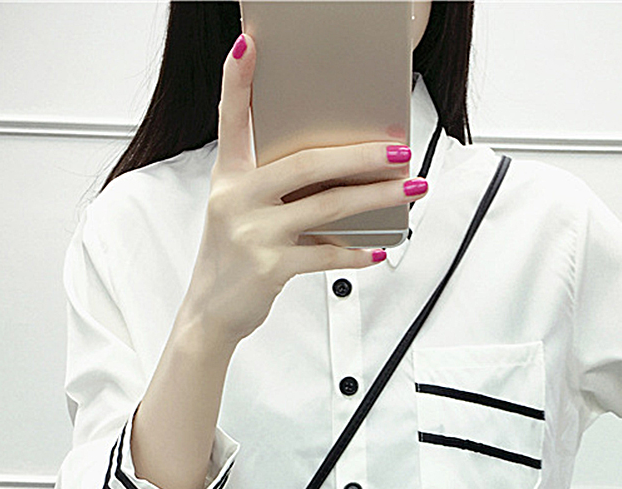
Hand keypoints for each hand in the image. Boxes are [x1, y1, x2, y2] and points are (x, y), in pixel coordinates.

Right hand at [182, 32, 429, 348]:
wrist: (209, 312)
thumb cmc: (233, 257)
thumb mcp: (239, 212)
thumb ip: (274, 188)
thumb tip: (339, 174)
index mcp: (228, 177)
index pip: (231, 118)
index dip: (238, 79)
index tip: (251, 43)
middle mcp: (236, 198)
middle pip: (308, 163)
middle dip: (361, 154)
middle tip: (400, 149)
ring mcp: (252, 233)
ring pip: (328, 206)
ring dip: (377, 197)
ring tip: (411, 189)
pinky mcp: (269, 267)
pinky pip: (324, 254)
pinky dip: (356, 253)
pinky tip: (378, 251)